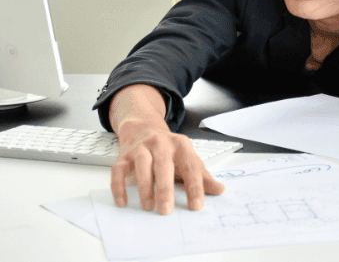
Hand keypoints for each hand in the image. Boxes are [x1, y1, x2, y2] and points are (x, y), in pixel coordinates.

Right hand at [109, 86, 224, 214]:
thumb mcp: (188, 159)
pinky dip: (119, 187)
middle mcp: (160, 143)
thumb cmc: (169, 150)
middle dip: (165, 188)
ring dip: (144, 186)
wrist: (143, 128)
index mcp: (181, 145)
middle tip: (166, 210)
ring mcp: (141, 148)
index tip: (196, 206)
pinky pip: (118, 170)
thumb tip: (220, 190)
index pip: (190, 166)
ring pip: (141, 165)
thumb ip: (202, 176)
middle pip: (163, 164)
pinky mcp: (124, 155)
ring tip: (148, 206)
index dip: (194, 186)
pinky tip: (123, 202)